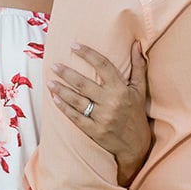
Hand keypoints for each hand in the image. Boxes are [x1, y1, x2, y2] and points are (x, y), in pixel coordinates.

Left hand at [50, 41, 150, 185]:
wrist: (136, 145)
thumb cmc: (136, 113)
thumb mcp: (140, 89)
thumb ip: (138, 66)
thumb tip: (137, 43)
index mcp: (121, 89)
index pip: (103, 66)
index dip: (88, 54)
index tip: (74, 45)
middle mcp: (111, 102)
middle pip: (84, 83)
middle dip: (66, 73)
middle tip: (54, 65)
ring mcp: (101, 117)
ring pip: (76, 100)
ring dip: (61, 90)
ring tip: (50, 81)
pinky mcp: (94, 130)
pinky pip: (75, 117)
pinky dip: (63, 107)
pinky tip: (55, 99)